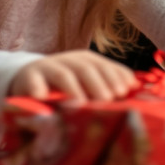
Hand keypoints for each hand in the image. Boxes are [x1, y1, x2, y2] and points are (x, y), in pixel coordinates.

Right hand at [9, 49, 139, 102]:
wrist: (29, 80)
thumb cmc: (66, 88)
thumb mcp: (87, 84)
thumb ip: (109, 85)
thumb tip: (136, 87)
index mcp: (86, 61)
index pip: (104, 65)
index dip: (115, 76)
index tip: (124, 91)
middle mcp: (68, 61)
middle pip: (85, 68)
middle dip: (98, 83)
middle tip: (107, 100)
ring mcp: (48, 68)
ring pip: (62, 74)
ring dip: (73, 88)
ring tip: (81, 103)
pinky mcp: (28, 77)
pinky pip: (33, 82)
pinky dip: (38, 89)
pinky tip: (42, 98)